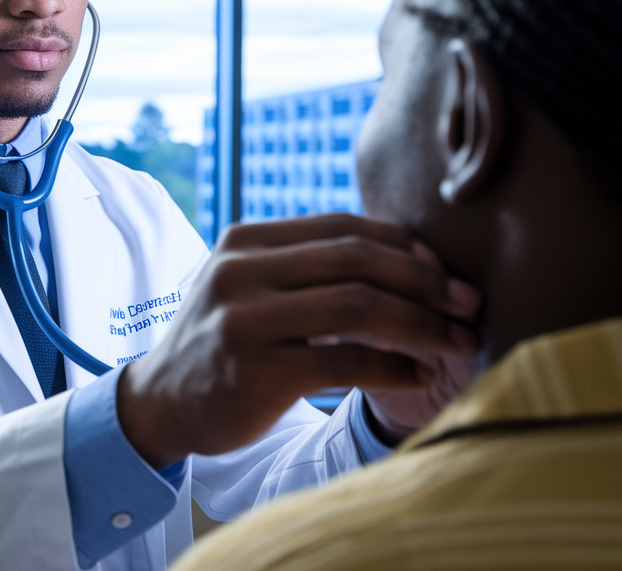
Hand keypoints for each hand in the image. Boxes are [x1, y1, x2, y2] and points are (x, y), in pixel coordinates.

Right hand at [115, 213, 478, 466]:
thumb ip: (305, 267)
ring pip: (359, 306)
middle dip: (427, 281)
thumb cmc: (221, 343)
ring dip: (423, 324)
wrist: (160, 402)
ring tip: (458, 341)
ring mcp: (245, 321)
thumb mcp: (247, 287)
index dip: (405, 246)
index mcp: (244, 242)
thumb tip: (410, 256)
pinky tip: (421, 375)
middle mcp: (240, 272)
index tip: (447, 272)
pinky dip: (396, 367)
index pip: (342, 228)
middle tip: (470, 304)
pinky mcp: (258, 371)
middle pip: (357, 261)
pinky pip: (348, 361)